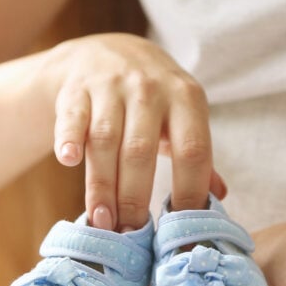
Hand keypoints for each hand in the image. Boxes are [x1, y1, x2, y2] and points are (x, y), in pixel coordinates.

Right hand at [43, 33, 227, 230]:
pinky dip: (68, 139)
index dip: (188, 193)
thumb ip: (196, 155)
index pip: (193, 151)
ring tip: (101, 222)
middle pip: (142, 151)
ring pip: (105, 142)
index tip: (177, 233)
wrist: (105, 52)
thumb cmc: (150, 99)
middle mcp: (150, 89)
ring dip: (102, 186)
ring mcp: (110, 86)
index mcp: (186, 98)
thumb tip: (218, 198)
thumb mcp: (181, 117)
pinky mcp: (76, 90)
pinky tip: (68, 161)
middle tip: (129, 234)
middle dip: (134, 198)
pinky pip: (72, 118)